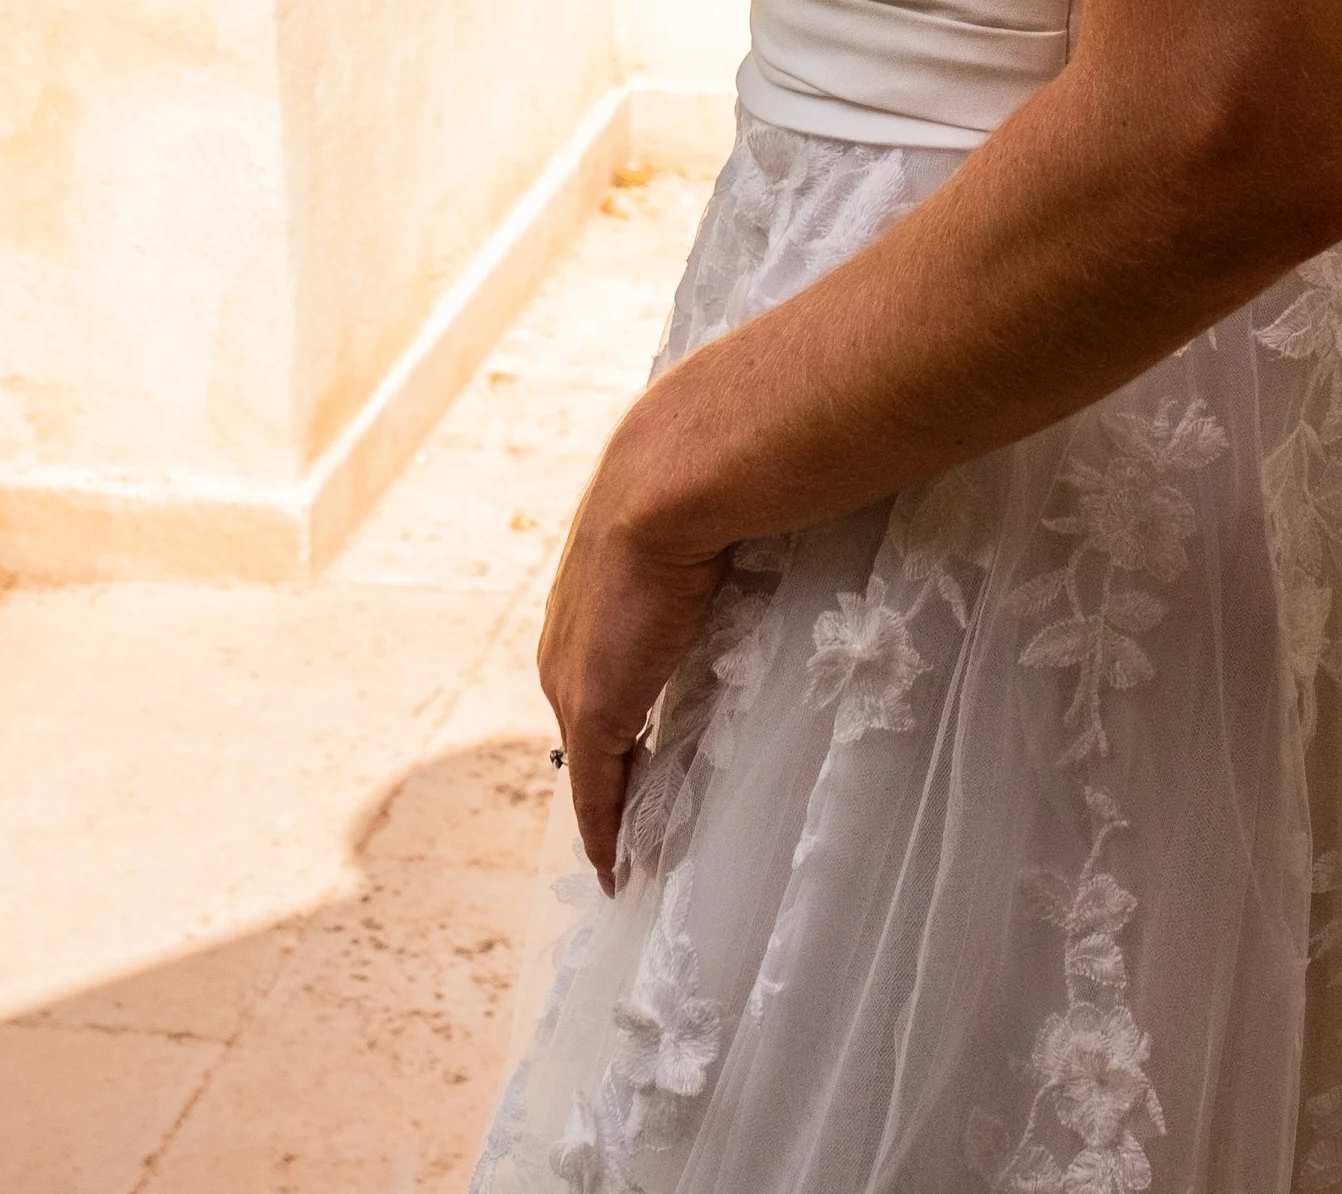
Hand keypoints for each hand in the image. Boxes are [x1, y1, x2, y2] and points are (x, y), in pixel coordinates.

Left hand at [538, 403, 728, 887]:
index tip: (646, 744)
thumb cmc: (709, 473)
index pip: (608, 664)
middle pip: (591, 719)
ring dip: (614, 796)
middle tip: (643, 810)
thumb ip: (724, 534)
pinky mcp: (591, 709)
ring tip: (635, 842)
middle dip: (614, 762)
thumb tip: (771, 511)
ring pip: (591, 756)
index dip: (626, 706)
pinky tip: (616, 868)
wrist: (673, 474)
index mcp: (596, 591)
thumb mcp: (709, 513)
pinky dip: (606, 830)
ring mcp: (575, 674)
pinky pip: (595, 789)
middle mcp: (570, 638)